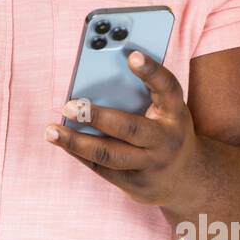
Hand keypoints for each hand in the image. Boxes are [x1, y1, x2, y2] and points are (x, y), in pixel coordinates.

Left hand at [44, 50, 203, 210]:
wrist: (188, 178)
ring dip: (76, 142)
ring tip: (51, 131)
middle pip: (129, 127)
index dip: (151, 71)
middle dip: (96, 116)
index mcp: (175, 112)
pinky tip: (62, 142)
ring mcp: (152, 165)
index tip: (132, 55)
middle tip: (68, 106)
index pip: (166, 87)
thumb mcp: (165, 110)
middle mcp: (166, 139)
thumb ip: (141, 93)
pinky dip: (78, 154)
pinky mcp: (135, 184)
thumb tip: (94, 78)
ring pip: (109, 155)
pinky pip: (101, 169)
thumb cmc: (165, 130)